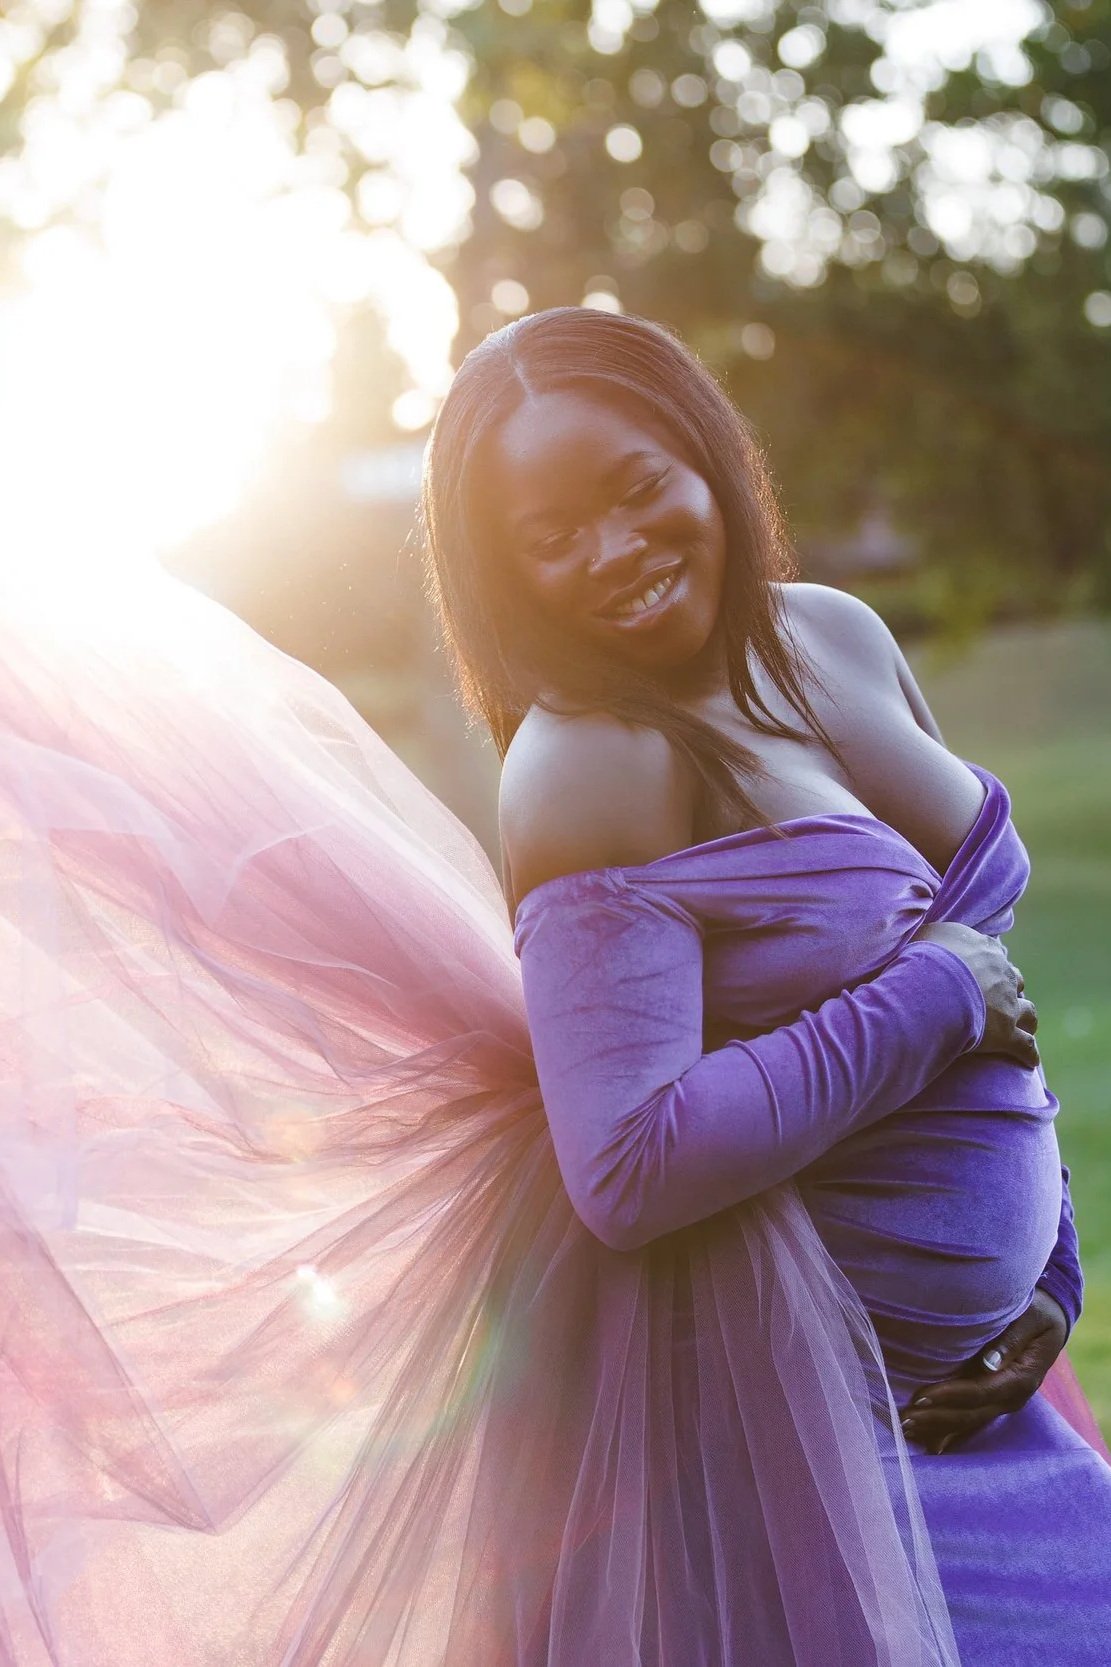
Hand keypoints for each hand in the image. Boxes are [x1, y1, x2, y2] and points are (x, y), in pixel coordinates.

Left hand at [899, 1289, 1067, 1454]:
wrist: (1051, 1319)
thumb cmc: (1038, 1311)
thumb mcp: (1032, 1317)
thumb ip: (1012, 1339)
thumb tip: (990, 1363)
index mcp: (1022, 1377)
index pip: (980, 1391)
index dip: (950, 1396)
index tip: (921, 1397)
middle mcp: (1012, 1396)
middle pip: (970, 1414)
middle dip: (936, 1418)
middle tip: (903, 1419)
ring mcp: (1003, 1402)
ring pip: (968, 1422)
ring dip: (937, 1428)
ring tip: (906, 1430)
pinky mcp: (994, 1400)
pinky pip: (970, 1420)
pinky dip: (948, 1432)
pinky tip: (928, 1443)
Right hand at [911, 921, 1038, 1068]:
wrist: (933, 985)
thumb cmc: (923, 958)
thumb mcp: (924, 936)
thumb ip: (933, 937)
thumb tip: (930, 941)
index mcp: (984, 949)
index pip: (993, 954)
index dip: (988, 964)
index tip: (981, 971)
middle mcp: (1002, 974)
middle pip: (1015, 980)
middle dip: (1011, 989)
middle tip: (999, 999)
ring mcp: (1008, 1005)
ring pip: (1028, 1012)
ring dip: (1026, 1019)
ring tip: (1024, 1028)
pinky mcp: (1006, 1034)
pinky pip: (1024, 1046)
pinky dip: (1028, 1054)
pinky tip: (1029, 1061)